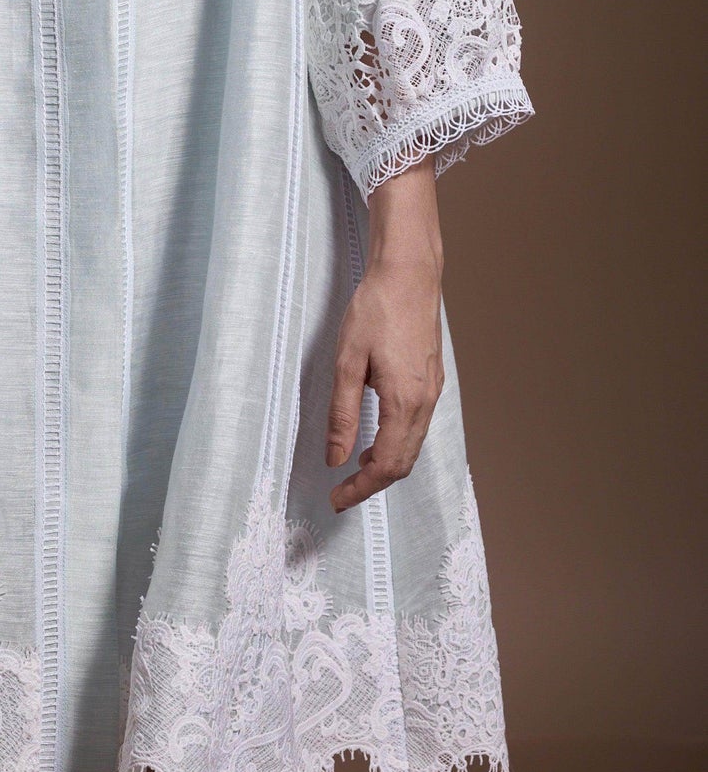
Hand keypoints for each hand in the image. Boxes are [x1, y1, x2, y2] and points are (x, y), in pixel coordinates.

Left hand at [325, 160, 444, 511]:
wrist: (409, 272)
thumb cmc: (376, 310)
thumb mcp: (347, 361)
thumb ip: (343, 414)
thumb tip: (336, 457)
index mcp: (405, 401)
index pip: (387, 465)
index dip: (361, 488)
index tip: (337, 499)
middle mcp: (426, 401)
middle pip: (404, 462)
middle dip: (374, 482)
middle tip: (343, 491)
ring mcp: (433, 390)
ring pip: (413, 445)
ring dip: (387, 463)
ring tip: (356, 466)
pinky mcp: (433, 377)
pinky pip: (418, 425)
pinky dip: (398, 441)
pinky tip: (377, 434)